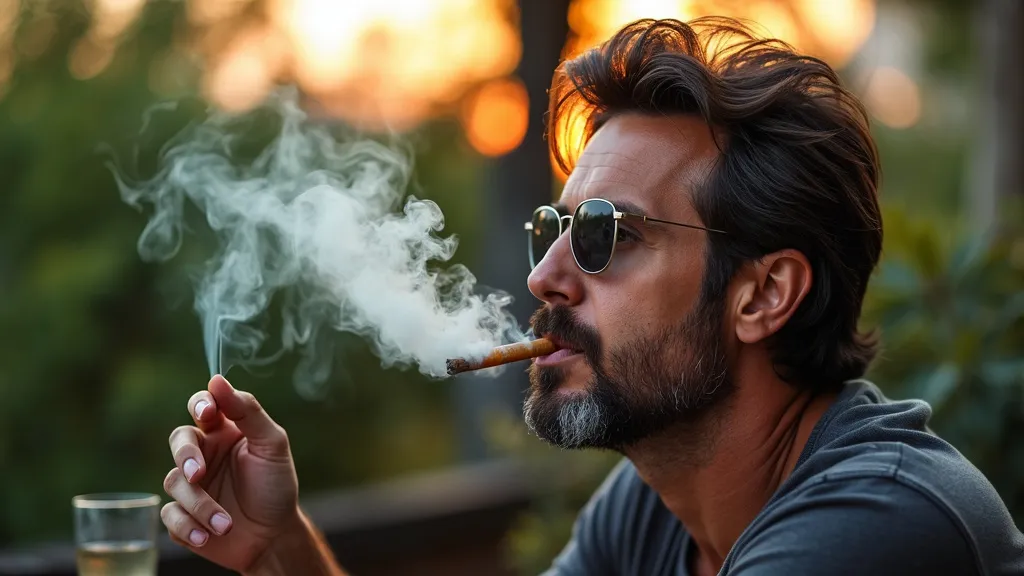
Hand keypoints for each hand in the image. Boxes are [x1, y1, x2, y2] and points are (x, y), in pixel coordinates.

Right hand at [161, 375, 299, 572]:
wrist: (274, 535)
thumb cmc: (275, 485)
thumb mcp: (272, 445)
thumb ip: (248, 412)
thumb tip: (217, 380)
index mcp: (223, 431)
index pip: (202, 406)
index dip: (201, 403)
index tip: (207, 411)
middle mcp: (203, 453)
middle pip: (179, 440)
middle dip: (186, 455)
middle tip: (198, 473)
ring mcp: (190, 485)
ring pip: (175, 482)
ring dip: (200, 504)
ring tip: (226, 524)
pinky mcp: (181, 514)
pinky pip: (170, 515)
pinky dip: (188, 526)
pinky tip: (208, 535)